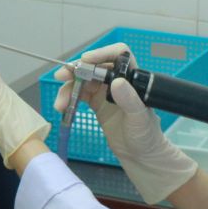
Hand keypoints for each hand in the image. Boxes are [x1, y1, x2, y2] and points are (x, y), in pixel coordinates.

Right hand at [55, 44, 198, 204]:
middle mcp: (118, 81)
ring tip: (60, 104)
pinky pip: (79, 95)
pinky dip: (69, 98)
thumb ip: (129, 100)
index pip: (118, 55)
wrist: (140, 155)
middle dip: (77, 70)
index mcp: (132, 78)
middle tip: (62, 76)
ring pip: (83, 81)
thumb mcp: (140, 119)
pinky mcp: (97, 103)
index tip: (86, 60)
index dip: (102, 53)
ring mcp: (106, 92)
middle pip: (95, 66)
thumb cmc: (146, 135)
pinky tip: (62, 107)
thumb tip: (117, 82)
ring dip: (69, 88)